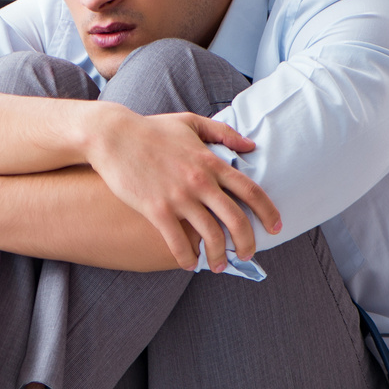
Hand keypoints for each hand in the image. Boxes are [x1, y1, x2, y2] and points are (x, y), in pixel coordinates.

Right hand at [80, 104, 280, 270]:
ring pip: (210, 235)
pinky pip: (178, 241)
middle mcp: (200, 182)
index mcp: (211, 161)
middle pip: (236, 219)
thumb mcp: (191, 122)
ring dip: (219, 256)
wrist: (113, 136)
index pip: (250, 190)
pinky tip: (188, 264)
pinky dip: (187, 257)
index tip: (276, 227)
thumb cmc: (150, 129)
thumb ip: (223, 133)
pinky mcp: (156, 210)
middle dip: (248, 242)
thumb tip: (251, 145)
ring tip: (218, 266)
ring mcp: (179, 197)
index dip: (268, 211)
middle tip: (249, 255)